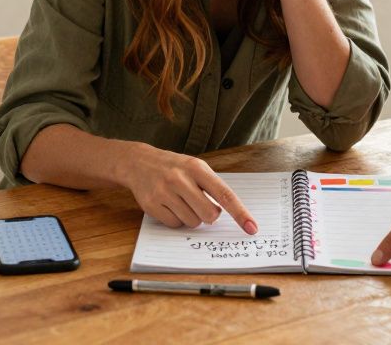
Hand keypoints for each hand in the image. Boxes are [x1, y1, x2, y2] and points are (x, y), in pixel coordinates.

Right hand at [121, 145, 257, 233]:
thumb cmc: (174, 167)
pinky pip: (174, 225)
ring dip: (191, 217)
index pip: (224, 194)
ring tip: (181, 201)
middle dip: (209, 215)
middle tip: (200, 204)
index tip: (252, 227)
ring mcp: (164, 192)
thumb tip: (228, 213)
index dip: (240, 213)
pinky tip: (169, 205)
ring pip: (192, 222)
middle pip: (209, 214)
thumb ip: (211, 186)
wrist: (138, 162)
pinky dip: (176, 220)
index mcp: (197, 168)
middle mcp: (180, 179)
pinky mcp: (151, 205)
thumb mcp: (195, 167)